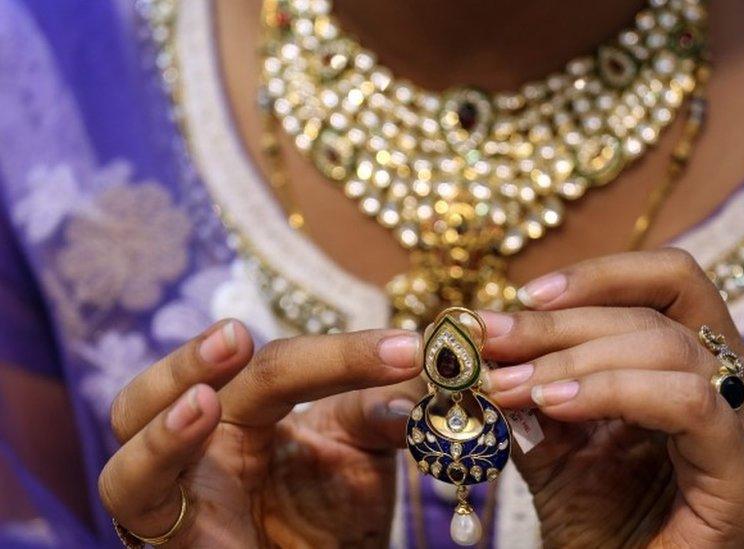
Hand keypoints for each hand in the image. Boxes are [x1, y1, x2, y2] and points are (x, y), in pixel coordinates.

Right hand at [98, 320, 421, 546]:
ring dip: (174, 385)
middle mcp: (206, 430)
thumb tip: (418, 375)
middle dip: (208, 355)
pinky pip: (134, 487)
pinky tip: (195, 417)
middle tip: (239, 334)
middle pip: (195, 379)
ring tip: (213, 375)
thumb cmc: (332, 517)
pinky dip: (155, 452)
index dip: (345, 354)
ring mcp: (175, 474)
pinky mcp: (162, 527)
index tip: (407, 350)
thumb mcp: (363, 454)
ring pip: (135, 416)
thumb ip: (382, 411)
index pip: (282, 365)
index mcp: (251, 404)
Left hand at [482, 250, 743, 547]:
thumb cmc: (600, 527)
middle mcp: (743, 387)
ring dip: (575, 358)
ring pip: (669, 347)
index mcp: (707, 366)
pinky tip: (556, 402)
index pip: (670, 283)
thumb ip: (534, 381)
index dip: (599, 277)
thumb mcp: (556, 436)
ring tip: (510, 383)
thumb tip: (488, 330)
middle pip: (661, 310)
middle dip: (564, 322)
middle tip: (492, 337)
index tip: (524, 295)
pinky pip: (688, 402)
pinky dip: (614, 391)